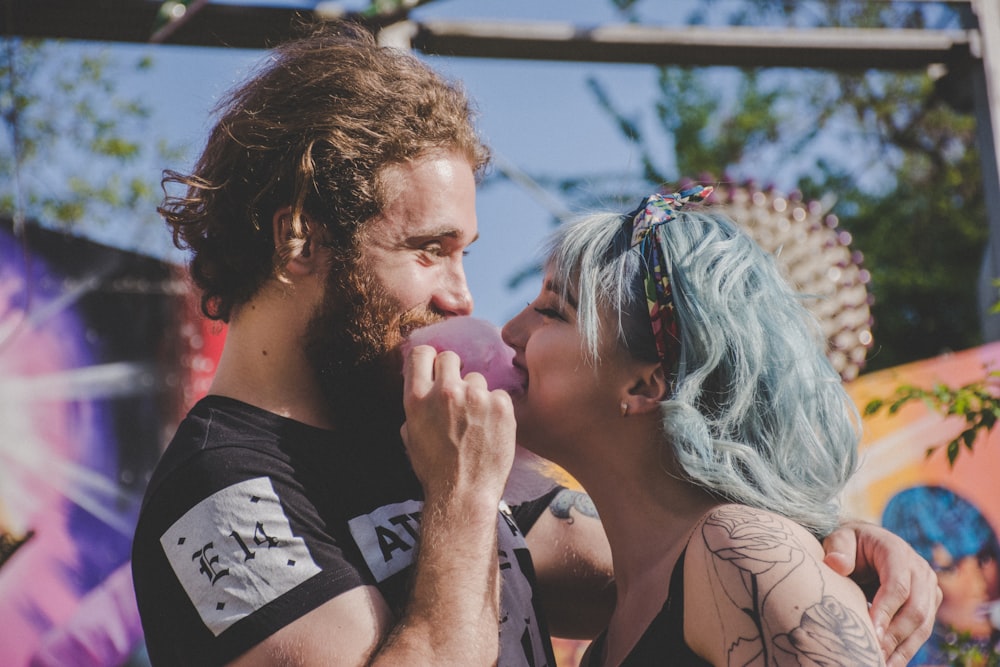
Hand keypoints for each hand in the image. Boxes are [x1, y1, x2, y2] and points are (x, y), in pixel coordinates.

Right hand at [401, 345, 515, 504]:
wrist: (464, 494)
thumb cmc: (435, 470)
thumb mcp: (411, 436)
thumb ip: (417, 407)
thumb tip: (423, 387)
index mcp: (417, 397)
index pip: (421, 353)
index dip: (429, 359)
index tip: (435, 369)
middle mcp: (445, 391)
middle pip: (450, 358)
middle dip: (453, 372)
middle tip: (458, 394)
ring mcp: (475, 396)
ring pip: (477, 379)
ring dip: (476, 394)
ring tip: (476, 422)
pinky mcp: (501, 404)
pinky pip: (498, 394)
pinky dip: (496, 408)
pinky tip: (491, 428)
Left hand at [822, 520, 941, 666]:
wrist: (867, 544)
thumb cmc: (850, 544)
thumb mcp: (840, 538)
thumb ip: (838, 548)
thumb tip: (836, 564)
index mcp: (898, 551)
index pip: (897, 585)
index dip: (886, 610)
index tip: (871, 632)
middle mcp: (920, 570)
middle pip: (915, 609)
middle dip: (895, 635)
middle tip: (874, 654)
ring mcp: (929, 589)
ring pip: (923, 625)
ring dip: (903, 648)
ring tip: (881, 664)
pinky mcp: (929, 605)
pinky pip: (922, 631)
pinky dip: (906, 649)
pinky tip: (889, 662)